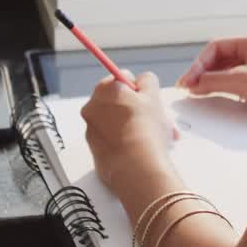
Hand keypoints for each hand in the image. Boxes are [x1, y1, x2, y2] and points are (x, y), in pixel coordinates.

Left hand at [81, 72, 178, 194]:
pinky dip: (125, 141)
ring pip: (116, 121)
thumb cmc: (145, 131)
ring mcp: (91, 130)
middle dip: (136, 108)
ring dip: (133, 125)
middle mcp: (92, 108)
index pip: (121, 78)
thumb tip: (144, 81)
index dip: (138, 88)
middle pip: (117, 101)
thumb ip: (147, 81)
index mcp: (105, 90)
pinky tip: (141, 148)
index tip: (146, 98)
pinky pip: (112, 139)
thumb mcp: (154, 96)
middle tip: (153, 118)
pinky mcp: (95, 150)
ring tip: (153, 136)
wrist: (137, 168)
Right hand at [177, 34, 246, 121]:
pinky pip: (233, 79)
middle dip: (203, 71)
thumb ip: (215, 80)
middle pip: (219, 57)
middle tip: (188, 86)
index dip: (199, 63)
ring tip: (196, 90)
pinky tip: (213, 93)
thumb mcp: (242, 82)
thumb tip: (192, 83)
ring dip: (211, 79)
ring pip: (225, 69)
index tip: (188, 80)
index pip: (216, 46)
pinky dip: (221, 86)